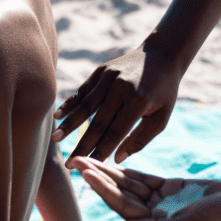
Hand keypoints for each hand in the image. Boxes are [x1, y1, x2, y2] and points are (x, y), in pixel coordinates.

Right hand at [52, 46, 179, 161]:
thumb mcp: (161, 117)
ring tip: (56, 139)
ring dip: (69, 124)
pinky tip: (57, 116)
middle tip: (69, 164)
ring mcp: (109, 77)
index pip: (116, 131)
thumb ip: (140, 139)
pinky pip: (82, 91)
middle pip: (98, 122)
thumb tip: (117, 159)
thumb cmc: (163, 93)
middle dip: (82, 145)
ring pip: (85, 106)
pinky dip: (69, 104)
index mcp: (139, 100)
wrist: (161, 55)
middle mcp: (121, 87)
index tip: (90, 166)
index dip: (102, 150)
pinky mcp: (101, 71)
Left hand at [72, 156, 220, 220]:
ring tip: (88, 156)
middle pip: (119, 193)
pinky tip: (112, 159)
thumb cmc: (220, 220)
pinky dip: (128, 170)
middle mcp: (153, 216)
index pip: (122, 205)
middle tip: (76, 159)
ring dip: (109, 170)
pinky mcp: (171, 189)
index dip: (103, 188)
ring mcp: (161, 202)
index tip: (85, 171)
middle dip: (98, 176)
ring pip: (129, 184)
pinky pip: (144, 178)